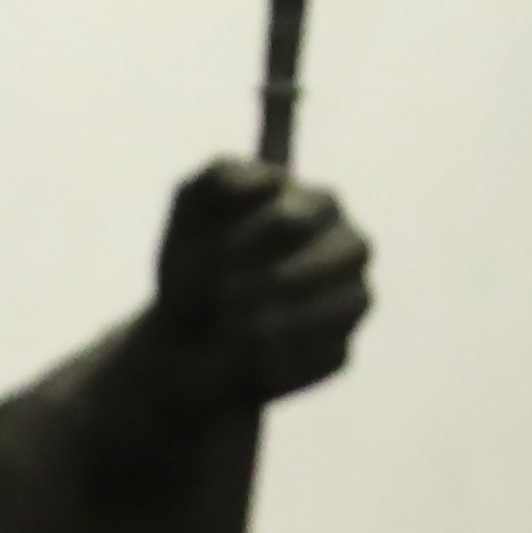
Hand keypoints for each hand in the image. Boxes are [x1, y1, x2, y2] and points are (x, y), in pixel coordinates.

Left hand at [135, 162, 372, 413]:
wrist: (181, 334)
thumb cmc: (194, 260)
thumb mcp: (191, 206)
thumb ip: (222, 177)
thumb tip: (271, 180)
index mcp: (319, 204)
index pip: (293, 220)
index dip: (248, 241)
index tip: (213, 256)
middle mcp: (347, 249)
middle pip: (341, 256)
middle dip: (271, 281)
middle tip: (223, 296)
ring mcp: (350, 300)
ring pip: (347, 306)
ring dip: (283, 319)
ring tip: (232, 327)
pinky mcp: (339, 350)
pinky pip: (327, 354)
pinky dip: (284, 356)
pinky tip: (249, 353)